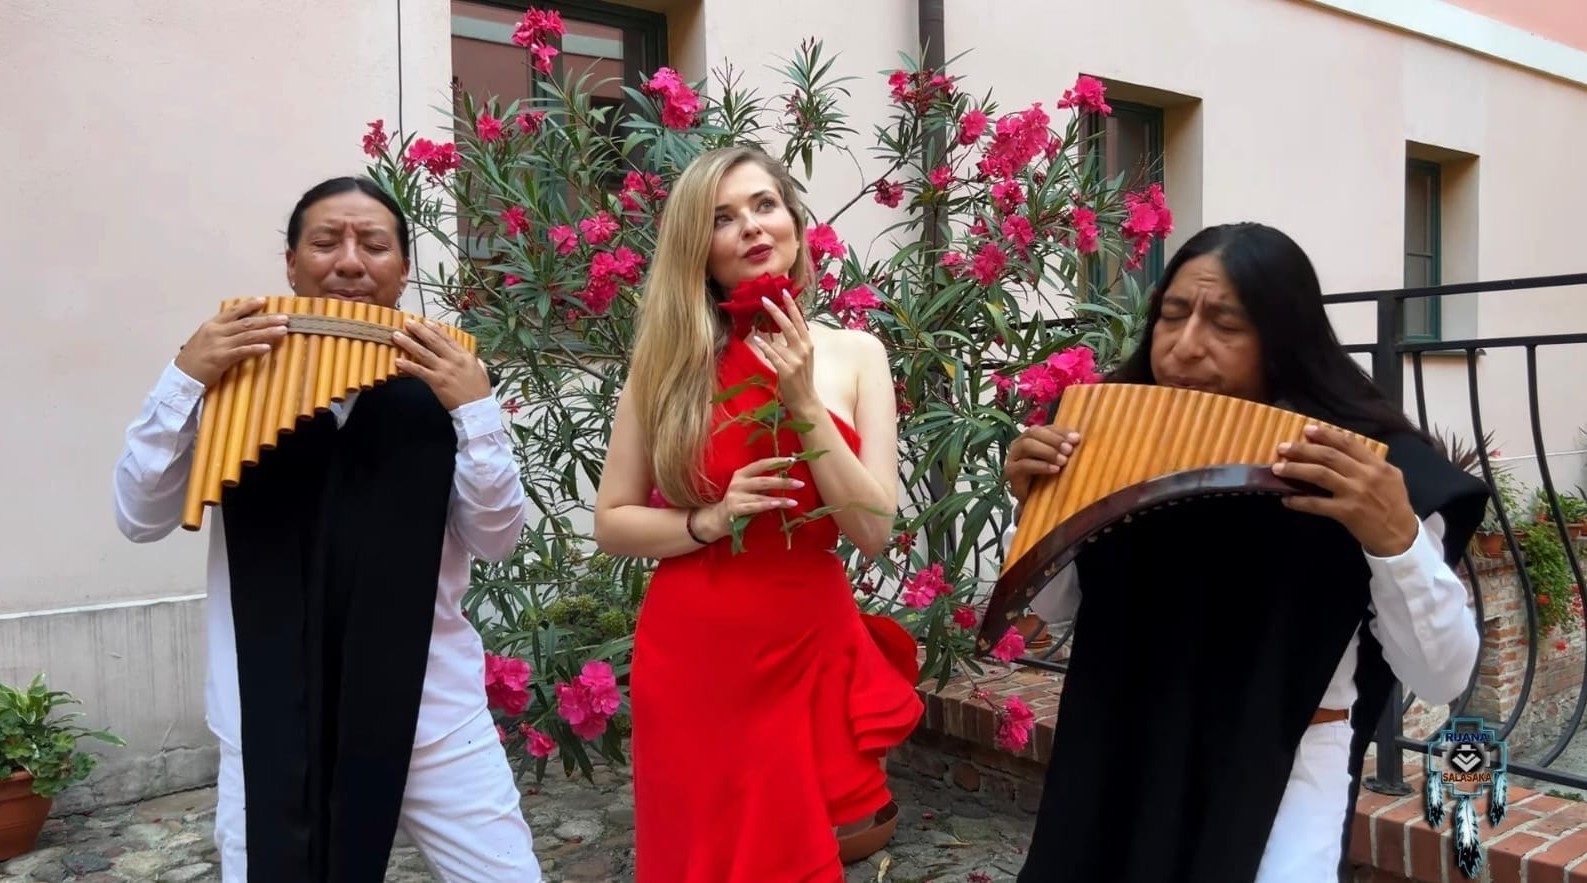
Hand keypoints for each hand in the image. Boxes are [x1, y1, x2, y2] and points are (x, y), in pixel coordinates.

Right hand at [173, 298, 289, 386]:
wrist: (181, 375)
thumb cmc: (194, 358)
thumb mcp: (205, 339)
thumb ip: (221, 331)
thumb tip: (241, 327)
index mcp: (212, 324)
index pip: (233, 311)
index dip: (249, 305)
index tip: (264, 300)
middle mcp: (216, 331)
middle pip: (246, 323)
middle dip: (267, 320)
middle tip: (285, 318)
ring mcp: (219, 344)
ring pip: (247, 335)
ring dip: (267, 332)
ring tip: (283, 331)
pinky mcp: (221, 359)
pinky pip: (242, 352)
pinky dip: (255, 348)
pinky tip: (267, 347)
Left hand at [392, 319, 492, 409]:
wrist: (477, 408)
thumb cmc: (480, 392)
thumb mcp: (482, 371)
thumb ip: (475, 362)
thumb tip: (472, 357)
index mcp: (464, 355)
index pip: (447, 338)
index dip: (435, 329)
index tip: (424, 321)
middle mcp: (453, 359)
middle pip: (433, 341)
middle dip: (419, 330)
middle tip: (407, 322)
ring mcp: (444, 370)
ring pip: (423, 353)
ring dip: (408, 343)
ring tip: (396, 336)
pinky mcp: (436, 382)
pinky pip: (419, 371)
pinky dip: (408, 366)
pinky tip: (398, 361)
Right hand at [695, 456, 803, 539]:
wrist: (718, 519)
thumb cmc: (739, 502)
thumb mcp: (750, 489)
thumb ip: (764, 482)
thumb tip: (787, 476)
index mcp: (742, 473)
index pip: (761, 464)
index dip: (777, 461)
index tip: (793, 461)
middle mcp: (738, 482)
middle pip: (764, 480)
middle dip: (783, 481)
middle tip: (800, 483)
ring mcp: (735, 496)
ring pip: (761, 495)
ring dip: (780, 498)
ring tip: (794, 501)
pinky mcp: (734, 509)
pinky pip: (754, 506)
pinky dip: (767, 505)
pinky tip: (778, 504)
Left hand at [749, 292, 819, 421]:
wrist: (806, 400)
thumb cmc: (802, 378)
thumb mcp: (803, 357)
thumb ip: (794, 343)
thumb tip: (781, 327)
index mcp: (808, 344)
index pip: (800, 321)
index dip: (792, 306)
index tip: (785, 292)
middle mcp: (804, 350)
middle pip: (789, 325)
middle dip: (776, 310)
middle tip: (764, 299)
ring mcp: (796, 360)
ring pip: (779, 340)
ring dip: (767, 330)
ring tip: (758, 322)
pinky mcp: (787, 371)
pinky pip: (773, 355)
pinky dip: (765, 347)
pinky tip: (757, 340)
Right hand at [1004, 425, 1081, 505]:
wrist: (1034, 502)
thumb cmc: (1047, 478)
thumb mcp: (1057, 461)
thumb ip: (1064, 449)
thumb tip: (1078, 438)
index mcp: (1031, 437)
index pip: (1046, 428)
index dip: (1061, 432)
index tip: (1076, 439)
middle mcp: (1019, 443)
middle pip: (1034, 432)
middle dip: (1054, 440)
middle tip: (1069, 450)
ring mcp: (1013, 457)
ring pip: (1027, 445)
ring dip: (1048, 451)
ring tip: (1063, 460)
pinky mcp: (1010, 471)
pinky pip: (1024, 465)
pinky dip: (1041, 466)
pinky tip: (1055, 470)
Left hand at [1272, 424, 1419, 556]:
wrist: (1401, 536)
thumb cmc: (1394, 506)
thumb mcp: (1391, 478)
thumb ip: (1371, 463)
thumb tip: (1346, 451)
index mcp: (1376, 465)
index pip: (1348, 443)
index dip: (1326, 435)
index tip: (1307, 430)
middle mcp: (1365, 475)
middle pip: (1328, 456)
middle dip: (1303, 449)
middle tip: (1283, 447)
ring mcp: (1355, 493)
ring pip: (1320, 474)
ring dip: (1296, 470)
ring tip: (1278, 468)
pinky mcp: (1347, 512)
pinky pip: (1317, 504)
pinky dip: (1299, 501)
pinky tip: (1286, 499)